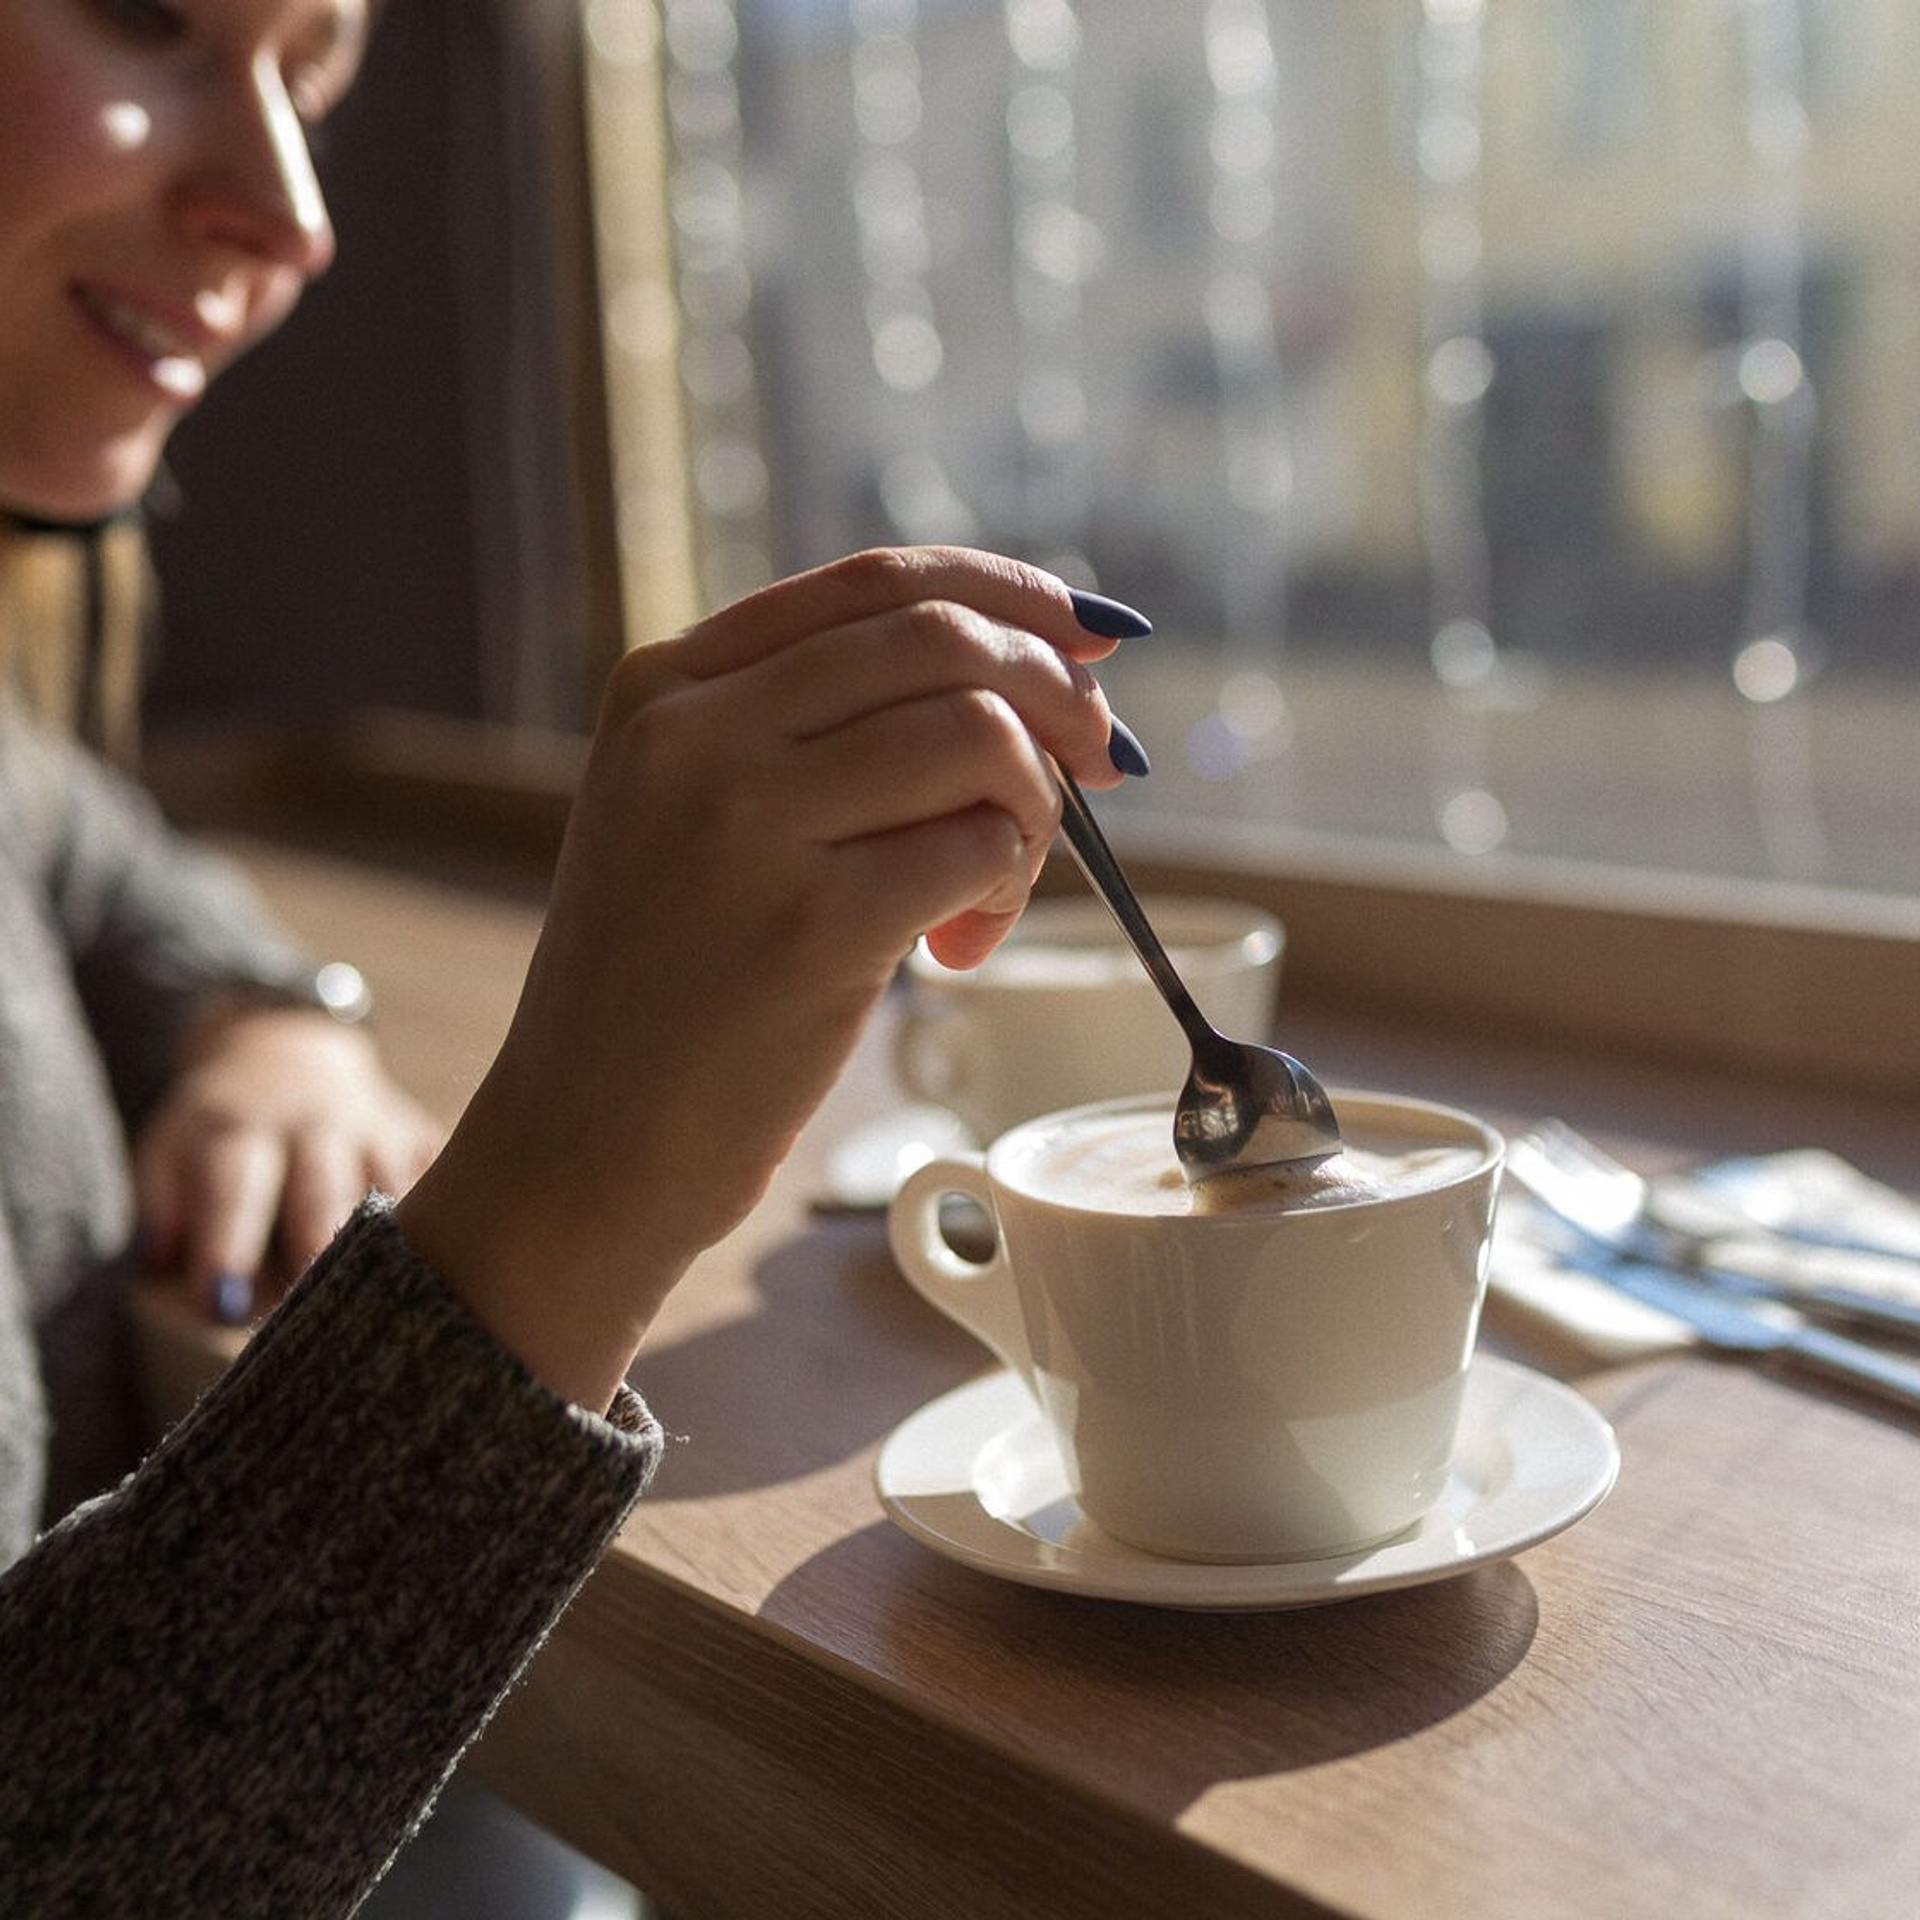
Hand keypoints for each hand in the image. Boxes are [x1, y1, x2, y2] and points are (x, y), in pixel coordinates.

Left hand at [133, 1004, 442, 1322]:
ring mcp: (376, 1128)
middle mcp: (313, 1123)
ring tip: (392, 1300)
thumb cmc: (223, 1128)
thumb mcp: (168, 1150)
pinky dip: (447, 1217)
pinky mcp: (421, 1136)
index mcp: (239, 1129)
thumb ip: (161, 1208)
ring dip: (391, 1245)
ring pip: (393, 1188)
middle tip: (316, 1316)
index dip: (227, 1245)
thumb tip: (169, 1268)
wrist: (289, 1051)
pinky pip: (444, 1178)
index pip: (233, 1189)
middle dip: (318, 1249)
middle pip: (323, 1191)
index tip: (220, 1303)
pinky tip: (451, 1257)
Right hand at [395, 546, 1135, 1406]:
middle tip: (1101, 762)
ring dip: (1035, 807)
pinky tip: (960, 947)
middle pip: (945, 640)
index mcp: (668, 687)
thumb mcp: (685, 813)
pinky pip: (981, 849)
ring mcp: (748, 825)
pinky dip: (1009, 887)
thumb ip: (807, 731)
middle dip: (1057, 691)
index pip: (877, 582)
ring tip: (996, 886)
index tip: (1089, 634)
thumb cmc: (664, 985)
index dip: (1011, 592)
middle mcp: (699, 733)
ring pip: (980, 735)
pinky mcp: (811, 928)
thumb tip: (1019, 676)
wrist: (583, 1145)